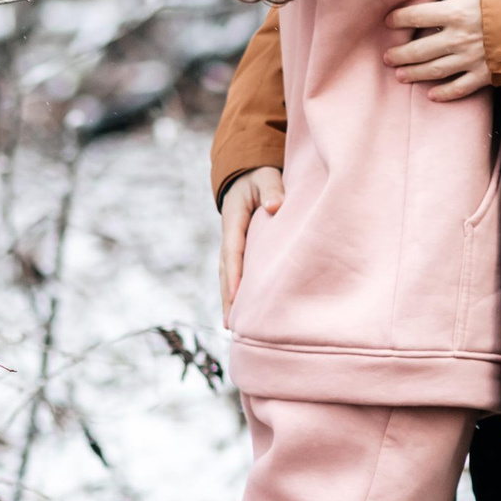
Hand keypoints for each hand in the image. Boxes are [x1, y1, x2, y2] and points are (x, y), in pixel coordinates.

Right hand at [218, 166, 283, 319]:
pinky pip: (236, 272)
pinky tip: (240, 311)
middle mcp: (229, 235)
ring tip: (232, 326)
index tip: (236, 294)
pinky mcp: (239, 249)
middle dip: (227, 296)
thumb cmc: (259, 177)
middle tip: (231, 324)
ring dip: (229, 299)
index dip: (234, 273)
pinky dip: (235, 291)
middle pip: (225, 270)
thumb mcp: (265, 177)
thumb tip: (275, 206)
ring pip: (227, 275)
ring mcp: (232, 244)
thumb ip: (271, 189)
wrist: (247, 174)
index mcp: (233, 219)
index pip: (233, 250)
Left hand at [385, 0, 488, 101]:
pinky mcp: (488, 75)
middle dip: (400, 54)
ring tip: (400, 75)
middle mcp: (459, 39)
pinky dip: (445, 93)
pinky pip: (461, 88)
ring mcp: (472, 60)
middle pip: (420, 49)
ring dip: (415, 74)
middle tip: (387, 57)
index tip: (388, 21)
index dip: (399, 18)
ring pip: (435, 71)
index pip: (416, 16)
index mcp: (456, 12)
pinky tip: (432, 95)